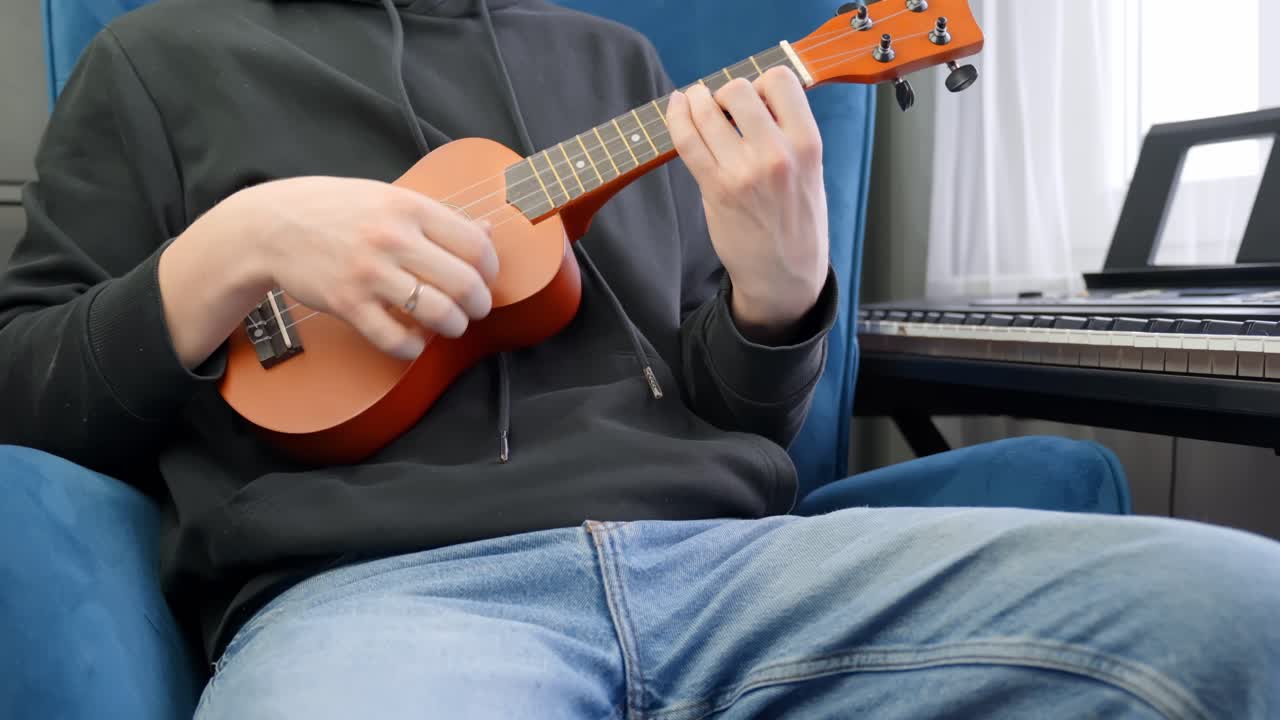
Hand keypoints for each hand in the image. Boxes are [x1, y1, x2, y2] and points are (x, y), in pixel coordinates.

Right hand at [161, 177, 497, 367]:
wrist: (271, 226)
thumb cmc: (335, 210)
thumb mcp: (388, 197)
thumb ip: (438, 216)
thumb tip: (488, 233)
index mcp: (409, 207)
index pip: (474, 244)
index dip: (490, 268)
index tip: (485, 277)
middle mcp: (392, 238)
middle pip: (464, 283)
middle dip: (479, 304)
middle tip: (475, 309)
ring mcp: (369, 273)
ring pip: (437, 314)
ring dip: (453, 326)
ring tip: (450, 324)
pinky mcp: (348, 304)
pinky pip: (396, 339)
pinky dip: (413, 347)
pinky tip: (414, 340)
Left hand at [667, 67, 828, 342]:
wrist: (785, 276)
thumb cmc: (798, 223)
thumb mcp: (812, 172)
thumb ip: (789, 135)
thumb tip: (755, 99)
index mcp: (807, 144)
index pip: (780, 81)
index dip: (762, 83)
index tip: (755, 99)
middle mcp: (777, 154)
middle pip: (738, 89)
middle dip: (726, 92)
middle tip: (723, 108)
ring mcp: (743, 172)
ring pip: (707, 110)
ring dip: (696, 100)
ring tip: (694, 102)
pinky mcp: (716, 188)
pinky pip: (687, 140)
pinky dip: (677, 118)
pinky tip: (677, 108)